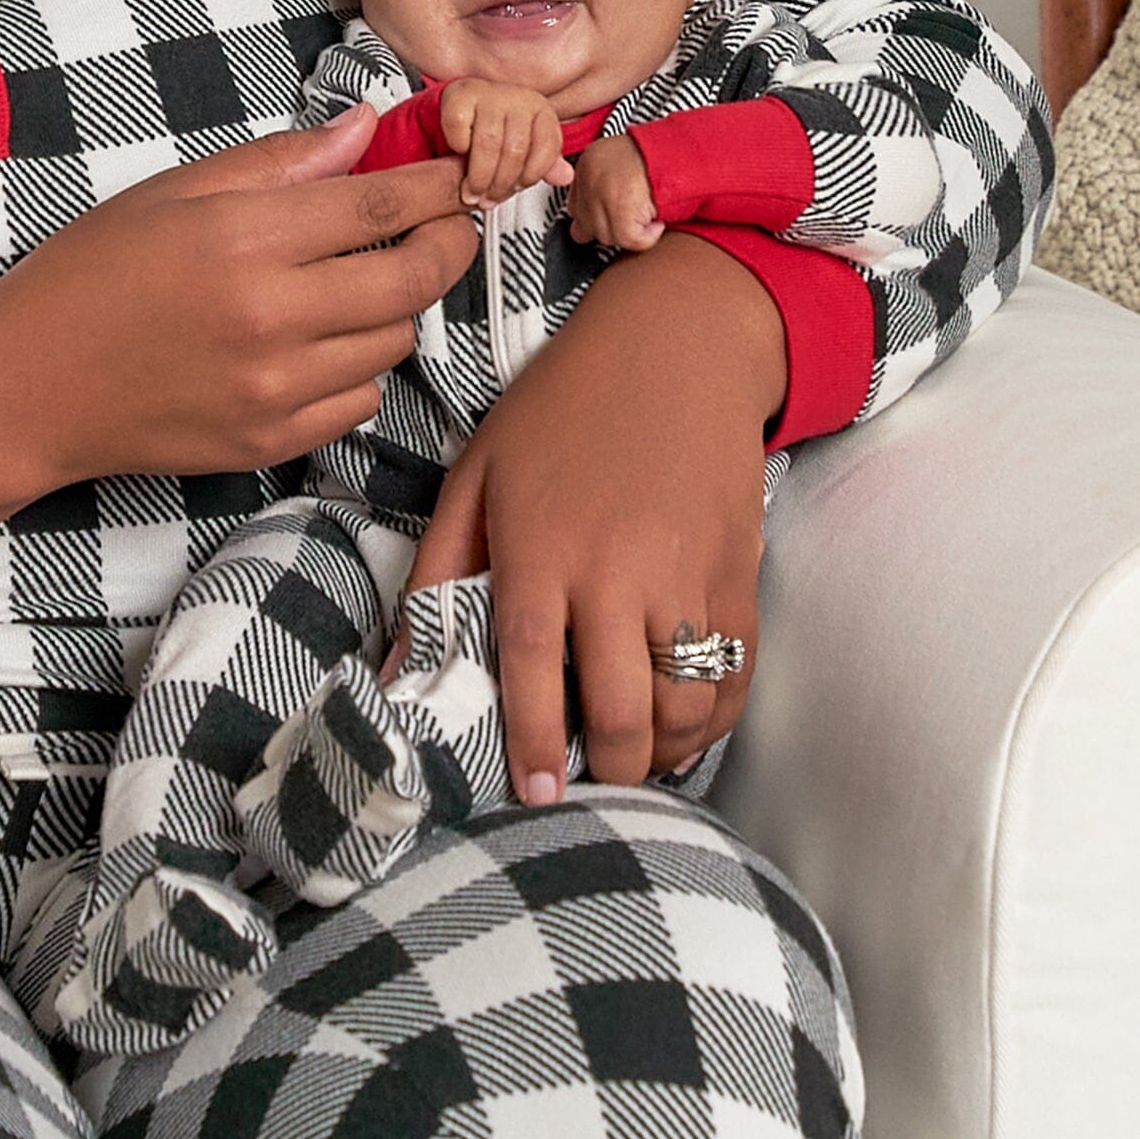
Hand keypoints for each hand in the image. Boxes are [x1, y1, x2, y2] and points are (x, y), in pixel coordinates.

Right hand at [0, 110, 480, 529]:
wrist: (27, 388)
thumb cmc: (87, 277)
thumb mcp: (169, 194)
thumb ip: (276, 162)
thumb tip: (363, 129)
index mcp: (241, 241)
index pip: (378, 208)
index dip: (434, 185)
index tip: (457, 171)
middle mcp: (270, 318)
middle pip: (411, 278)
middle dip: (447, 242)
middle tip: (449, 222)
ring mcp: (275, 390)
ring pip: (394, 343)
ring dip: (394, 307)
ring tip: (358, 282)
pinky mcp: (270, 441)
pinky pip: (360, 400)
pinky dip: (358, 368)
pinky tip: (319, 344)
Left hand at [404, 235, 779, 795]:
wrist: (677, 347)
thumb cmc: (558, 410)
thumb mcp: (477, 474)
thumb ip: (436, 573)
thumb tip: (399, 667)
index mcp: (542, 546)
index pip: (534, 666)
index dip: (534, 741)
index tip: (533, 791)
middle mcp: (618, 570)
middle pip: (621, 706)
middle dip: (606, 767)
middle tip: (584, 786)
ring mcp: (688, 575)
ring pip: (685, 704)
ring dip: (663, 752)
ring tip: (632, 760)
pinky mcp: (741, 573)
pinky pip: (735, 674)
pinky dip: (712, 718)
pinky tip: (682, 726)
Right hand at [438, 78, 569, 207]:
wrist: (462, 100)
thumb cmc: (495, 125)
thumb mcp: (526, 143)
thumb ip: (544, 162)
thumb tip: (565, 177)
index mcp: (540, 109)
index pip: (547, 148)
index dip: (530, 176)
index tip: (516, 189)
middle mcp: (518, 98)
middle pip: (515, 150)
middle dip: (500, 184)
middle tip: (488, 199)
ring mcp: (488, 94)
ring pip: (488, 144)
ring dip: (478, 177)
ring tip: (472, 191)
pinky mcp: (459, 97)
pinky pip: (461, 132)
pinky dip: (458, 149)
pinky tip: (460, 155)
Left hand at [567, 134, 665, 252]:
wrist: (687, 154)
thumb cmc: (663, 162)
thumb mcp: (622, 168)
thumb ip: (598, 193)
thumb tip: (579, 233)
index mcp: (588, 162)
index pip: (575, 207)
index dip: (599, 217)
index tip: (620, 213)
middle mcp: (589, 176)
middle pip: (587, 226)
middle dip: (614, 226)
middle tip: (638, 212)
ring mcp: (602, 192)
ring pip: (606, 236)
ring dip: (633, 231)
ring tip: (650, 210)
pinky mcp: (620, 208)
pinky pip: (628, 240)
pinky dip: (648, 236)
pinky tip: (658, 219)